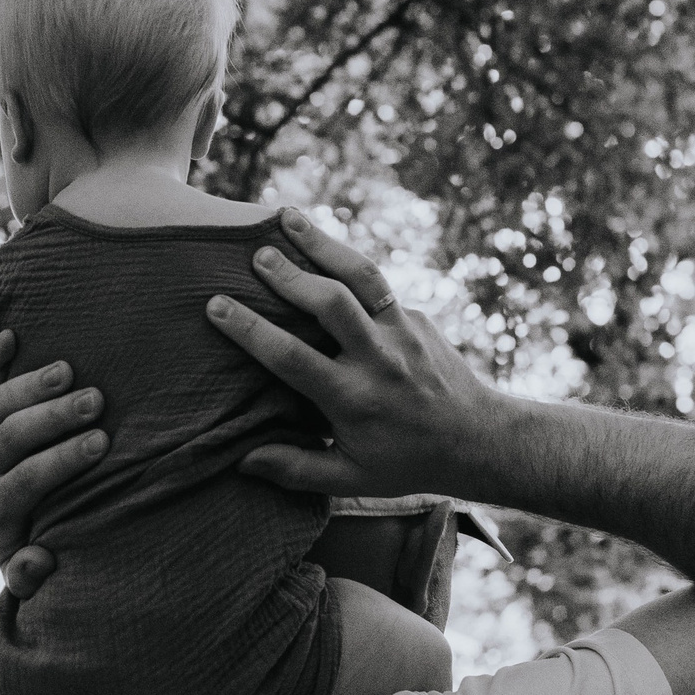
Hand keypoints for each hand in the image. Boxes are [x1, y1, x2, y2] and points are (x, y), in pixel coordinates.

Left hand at [0, 329, 106, 597]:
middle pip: (12, 435)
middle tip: (95, 402)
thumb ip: (28, 574)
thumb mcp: (18, 566)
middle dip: (52, 417)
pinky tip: (10, 334)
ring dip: (31, 384)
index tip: (100, 445)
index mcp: (0, 502)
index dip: (60, 461)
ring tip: (70, 369)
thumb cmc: (19, 535)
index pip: (26, 479)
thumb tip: (40, 563)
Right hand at [206, 210, 502, 498]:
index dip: (250, 330)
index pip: (292, 358)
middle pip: (330, 302)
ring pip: (361, 274)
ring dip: (322, 242)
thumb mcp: (351, 478)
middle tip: (255, 254)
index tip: (216, 305)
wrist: (479, 439)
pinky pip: (377, 284)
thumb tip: (241, 461)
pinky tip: (321, 248)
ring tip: (286, 216)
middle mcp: (378, 358)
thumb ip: (296, 469)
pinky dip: (345, 264)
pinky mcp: (417, 316)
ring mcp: (403, 331)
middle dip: (290, 273)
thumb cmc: (407, 463)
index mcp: (352, 398)